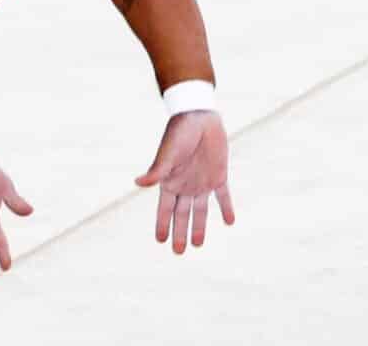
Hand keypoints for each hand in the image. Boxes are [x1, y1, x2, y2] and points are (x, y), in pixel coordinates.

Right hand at [135, 109, 236, 252]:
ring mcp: (202, 181)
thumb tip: (138, 183)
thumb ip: (156, 171)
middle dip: (180, 233)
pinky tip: (230, 221)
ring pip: (200, 210)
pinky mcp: (219, 175)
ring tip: (199, 244)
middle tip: (178, 252)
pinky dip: (226, 208)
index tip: (160, 242)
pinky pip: (223, 196)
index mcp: (170, 182)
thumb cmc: (179, 133)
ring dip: (200, 226)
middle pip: (181, 215)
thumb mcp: (167, 153)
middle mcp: (185, 185)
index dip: (163, 225)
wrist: (199, 116)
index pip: (165, 209)